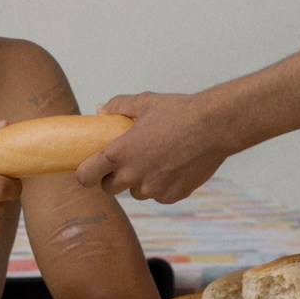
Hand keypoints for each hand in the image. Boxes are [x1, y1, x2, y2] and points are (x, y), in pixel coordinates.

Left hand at [75, 92, 229, 203]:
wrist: (214, 126)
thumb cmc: (178, 112)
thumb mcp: (144, 102)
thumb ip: (118, 106)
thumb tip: (101, 109)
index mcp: (119, 153)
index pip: (86, 176)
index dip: (85, 174)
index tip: (89, 170)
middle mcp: (133, 176)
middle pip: (109, 189)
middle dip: (112, 178)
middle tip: (124, 163)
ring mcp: (154, 188)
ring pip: (136, 192)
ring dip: (139, 182)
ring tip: (153, 161)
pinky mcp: (173, 195)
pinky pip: (159, 195)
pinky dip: (162, 186)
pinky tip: (172, 167)